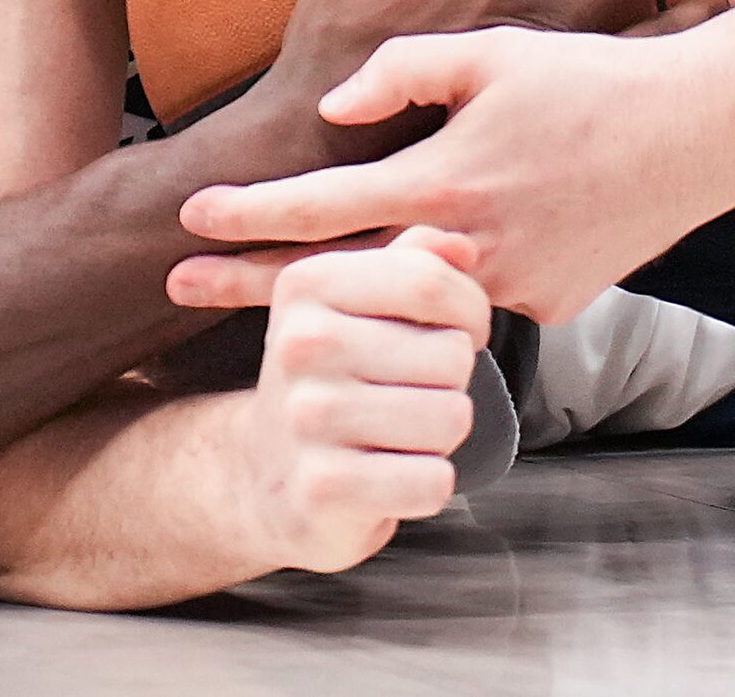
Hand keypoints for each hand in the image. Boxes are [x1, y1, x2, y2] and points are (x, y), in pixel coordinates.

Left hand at [174, 21, 734, 324]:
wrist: (704, 133)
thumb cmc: (595, 78)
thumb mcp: (494, 50)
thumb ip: (402, 73)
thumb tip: (335, 109)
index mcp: (446, 182)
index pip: (320, 212)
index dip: (246, 218)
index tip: (187, 224)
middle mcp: (470, 251)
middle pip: (336, 280)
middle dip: (252, 285)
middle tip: (177, 287)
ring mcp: (512, 289)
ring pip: (411, 293)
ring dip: (358, 286)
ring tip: (298, 275)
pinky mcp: (552, 305)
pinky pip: (482, 290)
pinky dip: (457, 269)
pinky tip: (469, 237)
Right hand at [240, 226, 490, 575]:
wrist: (265, 475)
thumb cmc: (336, 377)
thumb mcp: (360, 304)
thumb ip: (414, 262)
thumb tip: (464, 246)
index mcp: (309, 283)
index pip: (432, 281)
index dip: (469, 313)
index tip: (449, 332)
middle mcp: (300, 344)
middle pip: (452, 354)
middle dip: (450, 382)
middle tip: (406, 393)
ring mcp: (306, 418)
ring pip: (451, 417)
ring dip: (440, 436)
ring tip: (395, 433)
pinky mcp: (322, 489)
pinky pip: (432, 481)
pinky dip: (427, 484)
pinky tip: (388, 477)